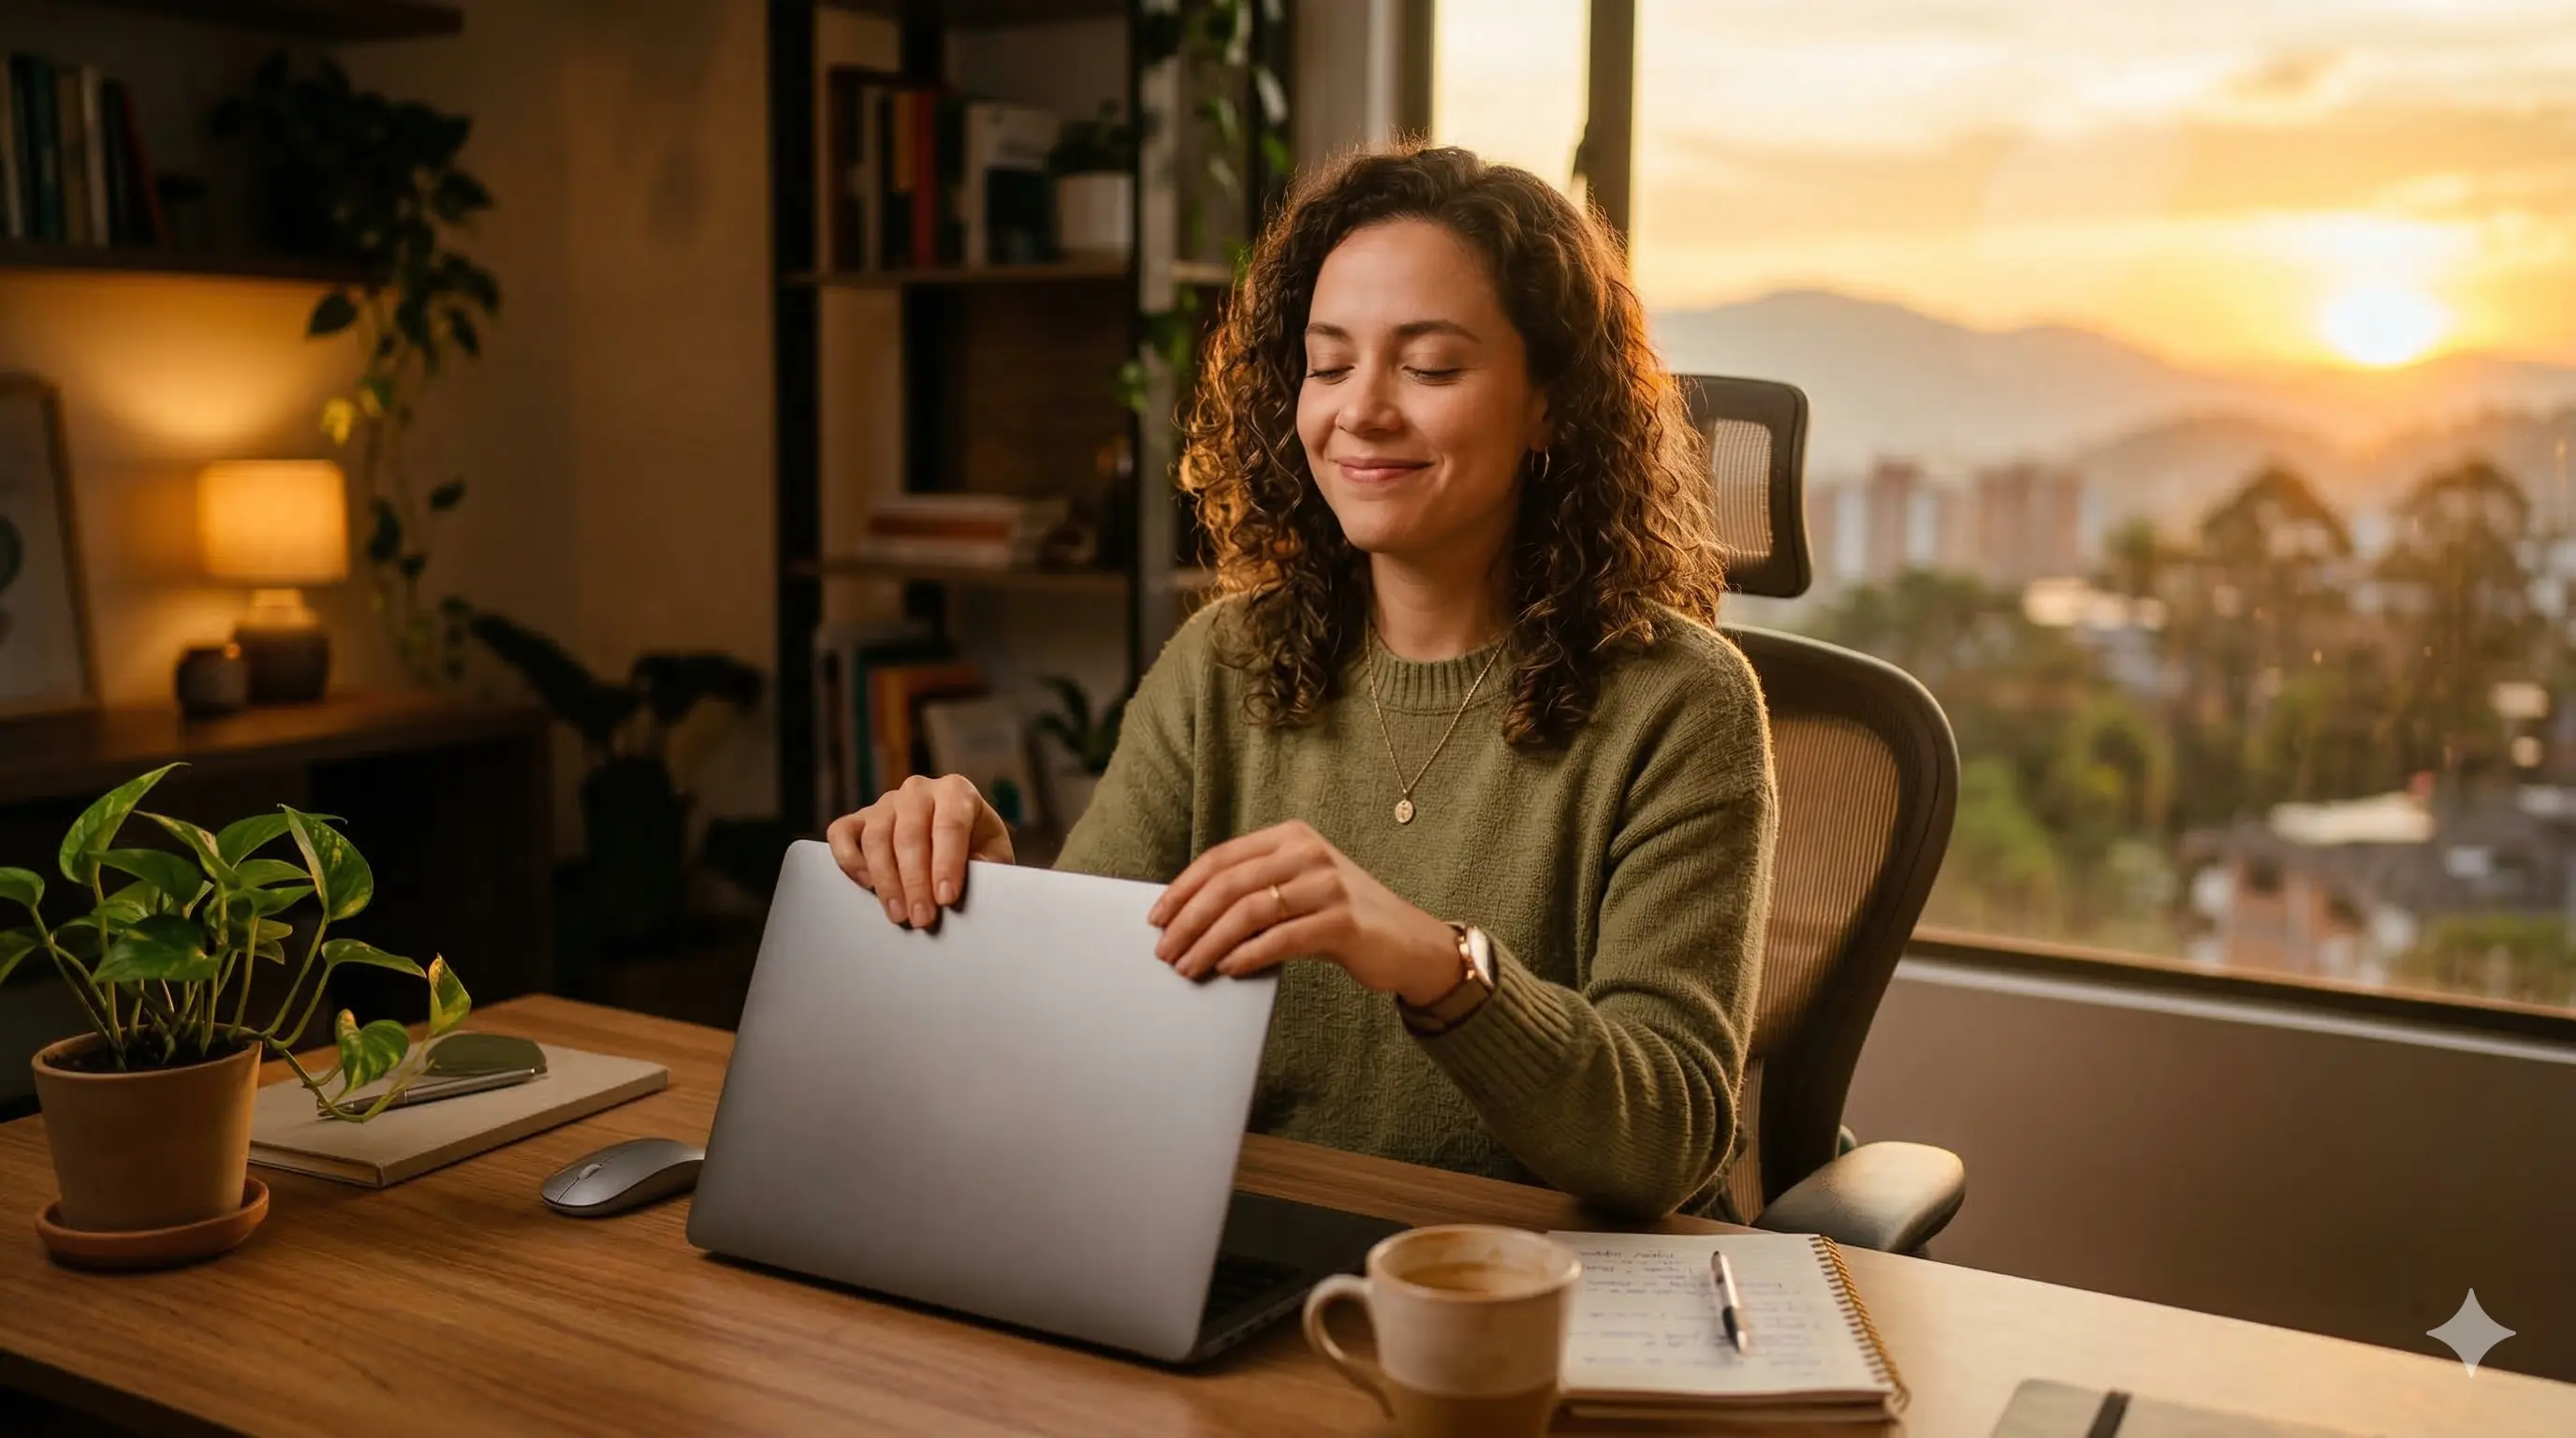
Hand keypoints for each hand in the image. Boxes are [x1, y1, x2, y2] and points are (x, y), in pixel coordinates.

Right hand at [827, 774, 1015, 927]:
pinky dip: (849, 859)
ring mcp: (885, 803)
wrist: (958, 842)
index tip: (947, 898)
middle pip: (909, 834)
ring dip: (886, 881)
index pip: (949, 824)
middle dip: (915, 881)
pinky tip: (867, 885)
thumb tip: (970, 888)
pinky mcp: (859, 818)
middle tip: (922, 918)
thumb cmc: (977, 850)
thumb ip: (986, 867)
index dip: (947, 863)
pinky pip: (842, 833)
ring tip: (899, 914)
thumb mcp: (993, 856)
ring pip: (876, 837)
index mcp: (956, 791)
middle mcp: (918, 790)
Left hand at [1147, 821, 1459, 1004]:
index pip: (1221, 858)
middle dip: (1189, 921)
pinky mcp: (1343, 921)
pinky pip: (1281, 938)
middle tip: (1165, 951)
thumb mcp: (1299, 890)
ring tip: (1189, 967)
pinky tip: (1228, 969)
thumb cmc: (1344, 917)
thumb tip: (1189, 920)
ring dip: (1210, 943)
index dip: (1183, 889)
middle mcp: (1308, 852)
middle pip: (1229, 884)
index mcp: (1291, 837)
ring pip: (1249, 912)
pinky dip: (1248, 955)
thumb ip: (1256, 892)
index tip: (1157, 918)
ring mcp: (1328, 884)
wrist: (1410, 942)